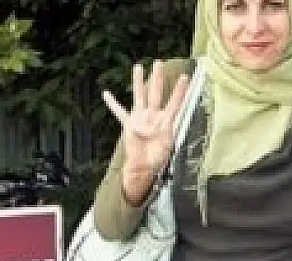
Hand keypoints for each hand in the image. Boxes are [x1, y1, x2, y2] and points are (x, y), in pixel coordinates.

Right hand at [102, 60, 188, 203]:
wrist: (143, 167)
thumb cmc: (156, 159)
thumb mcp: (164, 148)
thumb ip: (160, 135)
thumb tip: (150, 126)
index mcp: (166, 122)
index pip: (174, 103)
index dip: (179, 91)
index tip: (184, 77)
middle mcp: (153, 117)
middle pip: (156, 93)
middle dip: (157, 78)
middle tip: (158, 62)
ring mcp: (141, 119)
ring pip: (140, 96)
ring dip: (138, 82)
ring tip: (138, 67)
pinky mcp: (129, 124)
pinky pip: (119, 112)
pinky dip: (113, 103)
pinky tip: (106, 94)